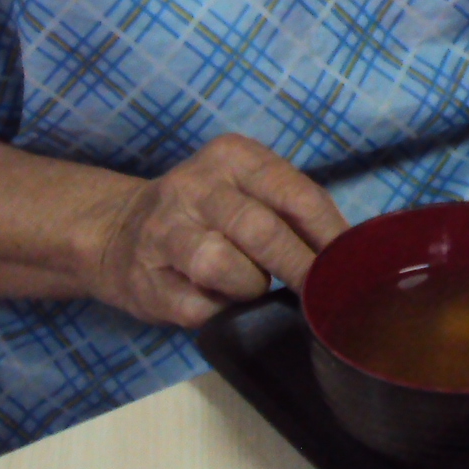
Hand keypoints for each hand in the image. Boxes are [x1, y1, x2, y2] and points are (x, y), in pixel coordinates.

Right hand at [83, 133, 349, 328]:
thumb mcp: (247, 189)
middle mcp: (195, 186)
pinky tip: (217, 302)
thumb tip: (349, 252)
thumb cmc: (206, 214)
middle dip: (301, 269)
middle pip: (263, 231)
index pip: (297, 195)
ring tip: (251, 287)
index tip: (352, 267)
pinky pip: (196, 307)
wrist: (117, 231)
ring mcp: (164, 231)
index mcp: (232, 157)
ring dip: (250, 286)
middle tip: (321, 296)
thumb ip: (292, 209)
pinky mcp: (145, 280)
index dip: (330, 236)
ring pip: (222, 265)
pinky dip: (217, 311)